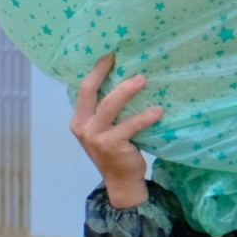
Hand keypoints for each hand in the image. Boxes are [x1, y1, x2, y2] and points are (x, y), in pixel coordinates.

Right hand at [70, 53, 162, 208]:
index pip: (84, 89)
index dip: (96, 70)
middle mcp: (83, 126)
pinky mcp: (111, 144)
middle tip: (122, 58)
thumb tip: (125, 79)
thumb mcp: (103, 130)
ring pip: (110, 106)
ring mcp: (95, 136)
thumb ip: (105, 111)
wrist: (121, 181)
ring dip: (127, 91)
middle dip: (104, 72)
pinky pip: (130, 125)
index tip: (109, 54)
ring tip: (143, 80)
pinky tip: (158, 111)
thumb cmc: (115, 151)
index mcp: (79, 120)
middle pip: (90, 91)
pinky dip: (145, 117)